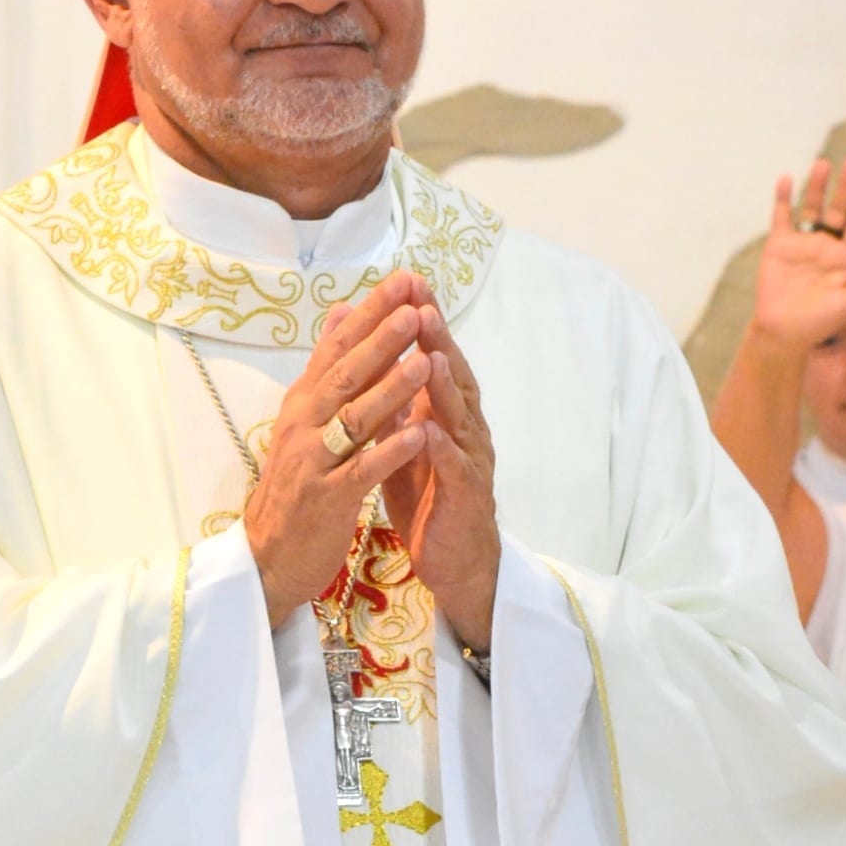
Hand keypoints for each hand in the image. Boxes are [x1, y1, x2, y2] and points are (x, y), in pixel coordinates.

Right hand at [244, 271, 431, 628]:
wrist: (269, 552)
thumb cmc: (296, 480)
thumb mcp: (305, 417)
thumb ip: (327, 366)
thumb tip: (343, 310)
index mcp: (303, 400)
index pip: (337, 346)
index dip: (369, 314)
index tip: (402, 282)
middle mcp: (305, 422)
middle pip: (345, 374)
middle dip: (381, 340)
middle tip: (413, 307)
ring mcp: (314, 460)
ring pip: (354, 418)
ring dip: (390, 389)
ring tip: (423, 361)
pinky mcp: (328, 498)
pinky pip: (362, 470)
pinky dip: (389, 450)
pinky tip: (417, 434)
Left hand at [380, 287, 500, 650]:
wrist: (454, 561)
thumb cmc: (428, 494)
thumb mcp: (405, 438)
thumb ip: (395, 397)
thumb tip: (376, 350)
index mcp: (446, 411)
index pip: (434, 357)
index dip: (423, 322)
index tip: (407, 284)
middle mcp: (464, 427)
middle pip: (451, 376)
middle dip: (437, 340)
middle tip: (422, 305)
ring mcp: (469, 461)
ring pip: (458, 417)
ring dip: (443, 386)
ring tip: (428, 356)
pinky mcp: (465, 497)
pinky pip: (454, 469)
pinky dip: (442, 448)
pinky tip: (429, 429)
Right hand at [748, 159, 845, 352]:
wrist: (783, 331)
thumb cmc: (820, 322)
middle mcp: (826, 245)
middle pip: (838, 209)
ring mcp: (802, 243)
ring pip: (811, 207)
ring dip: (817, 186)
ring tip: (823, 163)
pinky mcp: (779, 245)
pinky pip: (781, 216)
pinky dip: (782, 197)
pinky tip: (785, 178)